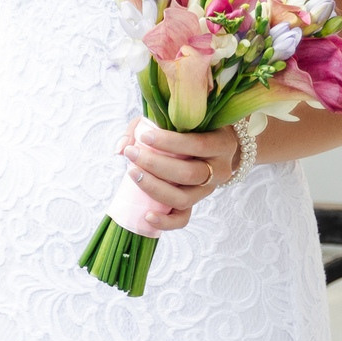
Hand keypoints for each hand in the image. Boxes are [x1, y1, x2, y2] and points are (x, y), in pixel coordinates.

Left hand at [115, 117, 240, 231]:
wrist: (211, 144)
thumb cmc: (187, 128)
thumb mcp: (172, 119)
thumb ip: (144, 126)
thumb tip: (121, 148)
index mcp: (220, 144)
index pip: (197, 145)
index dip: (169, 143)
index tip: (143, 137)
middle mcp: (219, 170)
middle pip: (189, 174)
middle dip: (155, 165)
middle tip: (132, 154)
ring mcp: (208, 190)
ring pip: (184, 198)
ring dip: (154, 188)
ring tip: (132, 173)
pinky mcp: (195, 203)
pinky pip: (183, 218)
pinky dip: (165, 221)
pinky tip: (147, 216)